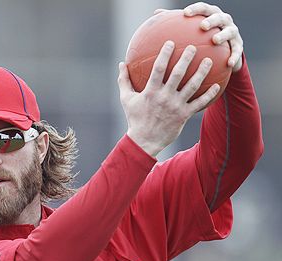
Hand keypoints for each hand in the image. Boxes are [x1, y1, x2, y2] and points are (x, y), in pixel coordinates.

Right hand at [119, 41, 219, 156]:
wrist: (144, 141)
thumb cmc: (135, 119)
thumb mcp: (126, 99)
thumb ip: (123, 81)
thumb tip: (121, 64)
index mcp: (150, 91)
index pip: (158, 69)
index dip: (165, 54)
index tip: (171, 42)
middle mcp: (164, 97)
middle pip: (178, 74)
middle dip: (186, 59)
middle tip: (194, 47)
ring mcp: (176, 106)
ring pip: (192, 86)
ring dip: (202, 73)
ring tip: (209, 61)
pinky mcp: (184, 115)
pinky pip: (199, 103)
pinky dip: (209, 95)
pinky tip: (217, 86)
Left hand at [155, 3, 242, 71]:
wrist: (222, 50)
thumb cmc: (200, 37)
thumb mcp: (189, 30)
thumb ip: (175, 22)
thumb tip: (155, 14)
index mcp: (210, 15)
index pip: (203, 8)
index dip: (195, 9)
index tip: (185, 13)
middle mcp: (223, 20)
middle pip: (218, 17)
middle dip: (211, 20)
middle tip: (202, 26)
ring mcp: (232, 31)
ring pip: (230, 31)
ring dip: (223, 35)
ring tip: (214, 41)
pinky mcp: (238, 45)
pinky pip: (237, 51)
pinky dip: (234, 56)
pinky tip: (228, 63)